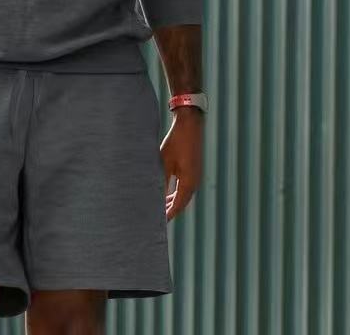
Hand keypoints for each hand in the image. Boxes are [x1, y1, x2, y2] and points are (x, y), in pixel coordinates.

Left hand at [160, 106, 203, 220]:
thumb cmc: (176, 142)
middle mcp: (194, 182)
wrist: (190, 125)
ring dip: (172, 202)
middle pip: (181, 203)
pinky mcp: (193, 170)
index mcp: (189, 183)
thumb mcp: (164, 162)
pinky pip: (185, 188)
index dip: (167, 215)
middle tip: (156, 219)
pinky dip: (176, 193)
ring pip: (183, 196)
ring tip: (160, 209)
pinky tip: (166, 193)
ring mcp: (195, 176)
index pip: (177, 206)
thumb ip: (160, 180)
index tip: (157, 223)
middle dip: (170, 211)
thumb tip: (153, 196)